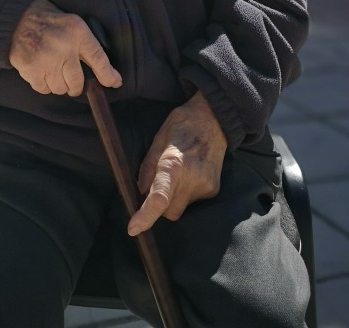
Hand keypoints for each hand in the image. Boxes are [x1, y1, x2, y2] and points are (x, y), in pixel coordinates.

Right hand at [9, 0, 122, 95]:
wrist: (18, 18)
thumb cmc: (51, 23)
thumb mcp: (74, 25)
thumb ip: (89, 47)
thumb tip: (112, 78)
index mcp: (77, 32)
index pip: (98, 59)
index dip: (107, 75)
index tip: (114, 83)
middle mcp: (63, 47)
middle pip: (77, 82)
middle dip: (76, 85)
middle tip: (71, 80)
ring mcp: (46, 59)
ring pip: (60, 88)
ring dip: (59, 84)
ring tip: (53, 71)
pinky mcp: (31, 68)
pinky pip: (43, 88)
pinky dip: (44, 84)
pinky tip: (42, 71)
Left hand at [128, 92, 226, 235]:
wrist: (214, 120)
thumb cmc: (181, 126)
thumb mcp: (158, 140)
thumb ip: (148, 169)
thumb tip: (141, 193)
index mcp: (175, 163)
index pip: (160, 197)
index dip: (145, 216)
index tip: (133, 228)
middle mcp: (193, 178)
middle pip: (170, 211)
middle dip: (159, 207)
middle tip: (156, 185)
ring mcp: (206, 186)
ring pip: (181, 208)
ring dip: (173, 199)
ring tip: (177, 174)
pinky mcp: (214, 190)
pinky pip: (192, 202)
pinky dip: (185, 194)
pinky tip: (189, 175)